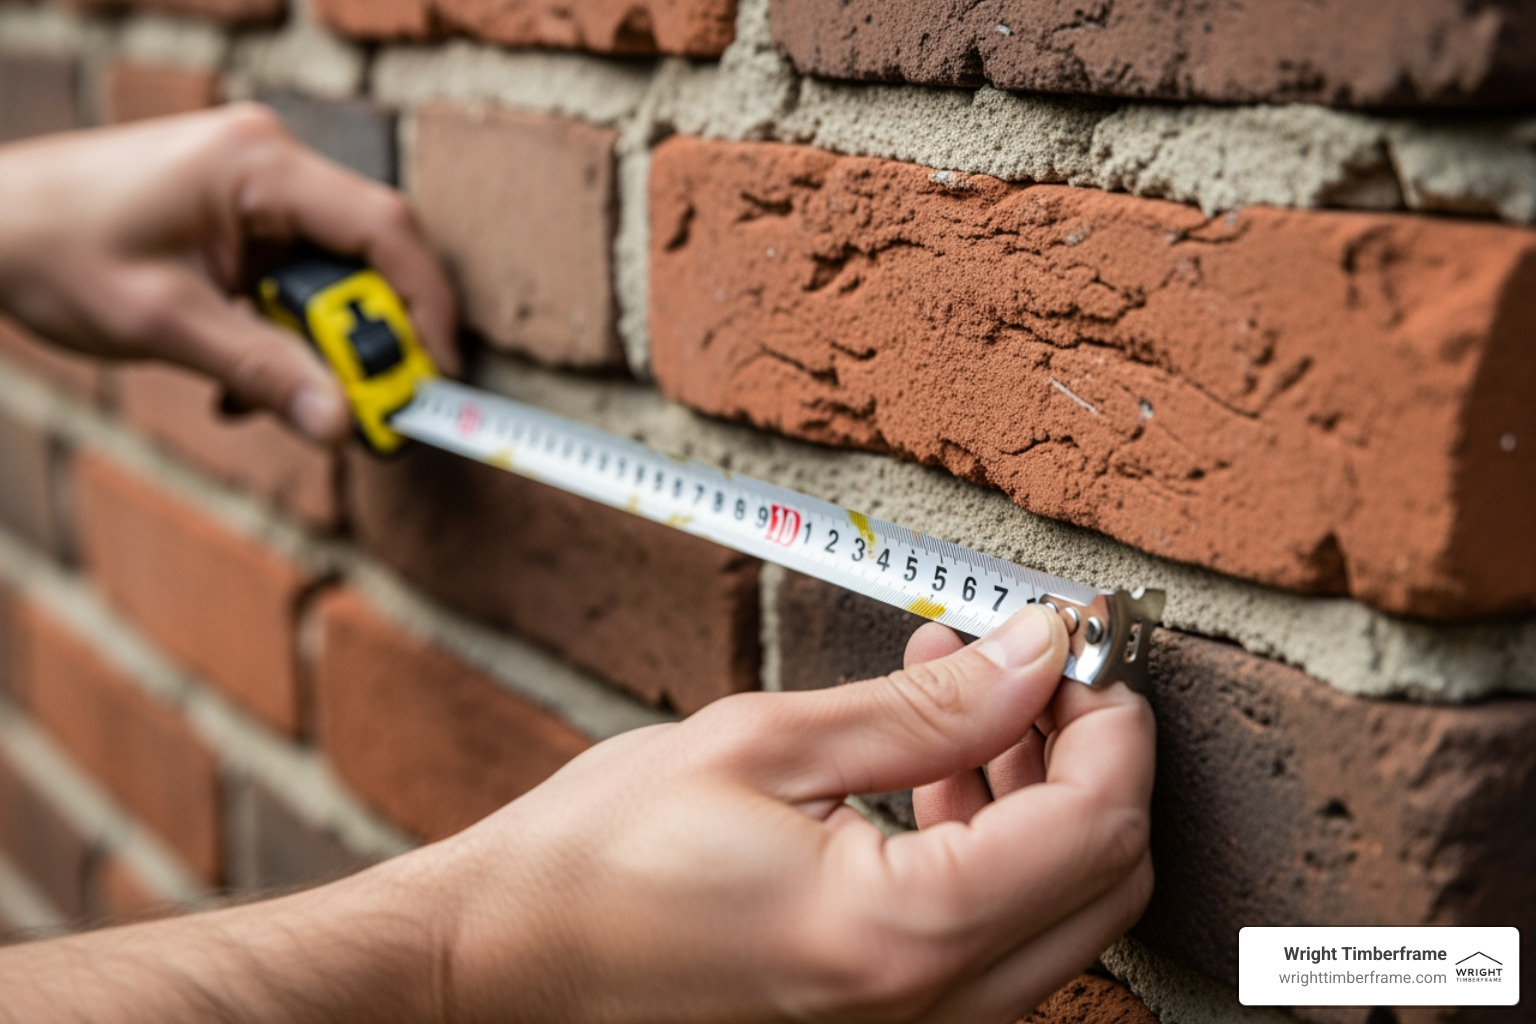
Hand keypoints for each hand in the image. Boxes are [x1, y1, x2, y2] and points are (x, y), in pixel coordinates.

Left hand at [0, 104, 457, 443]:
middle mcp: (268, 162)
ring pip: (330, 277)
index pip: (384, 228)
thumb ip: (262, 372)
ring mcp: (255, 188)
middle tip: (365, 407)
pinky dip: (283, 334)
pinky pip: (293, 280)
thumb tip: (340, 425)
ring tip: (272, 399)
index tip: (437, 372)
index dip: (426, 305)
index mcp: (259, 165)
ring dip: (315, 346)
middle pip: (365, 258)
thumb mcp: (165, 323)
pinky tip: (241, 377)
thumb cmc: (51, 248)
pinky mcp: (239, 216)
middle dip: (366, 340)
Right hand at [416, 605, 1154, 1022]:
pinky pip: (993, 942)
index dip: (1112, 722)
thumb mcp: (764, 743)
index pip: (1095, 825)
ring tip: (963, 693)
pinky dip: (993, 851)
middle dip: (1089, 757)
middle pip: (1103, 881)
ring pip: (1059, 914)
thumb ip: (927, 707)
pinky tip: (933, 772)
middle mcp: (924, 1012)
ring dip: (1040, 797)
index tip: (1083, 650)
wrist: (506, 963)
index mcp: (897, 934)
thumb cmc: (597, 860)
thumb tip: (1035, 654)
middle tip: (1030, 666)